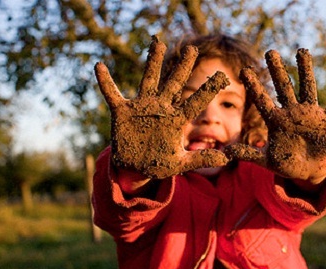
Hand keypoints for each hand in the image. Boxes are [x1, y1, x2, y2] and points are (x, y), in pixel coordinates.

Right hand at [95, 36, 229, 178]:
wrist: (134, 167)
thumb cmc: (158, 163)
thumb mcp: (180, 163)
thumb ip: (200, 159)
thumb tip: (226, 158)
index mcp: (175, 120)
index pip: (195, 102)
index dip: (208, 90)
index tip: (223, 76)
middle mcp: (160, 108)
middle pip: (174, 83)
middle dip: (183, 67)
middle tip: (193, 50)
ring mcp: (141, 107)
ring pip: (148, 80)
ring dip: (153, 63)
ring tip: (158, 43)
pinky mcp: (122, 111)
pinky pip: (112, 94)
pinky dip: (105, 82)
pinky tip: (99, 66)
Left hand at [225, 48, 325, 183]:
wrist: (309, 170)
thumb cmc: (287, 163)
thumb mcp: (266, 160)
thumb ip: (248, 154)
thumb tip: (225, 153)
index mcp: (276, 121)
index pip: (262, 100)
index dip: (254, 87)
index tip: (244, 71)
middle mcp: (292, 112)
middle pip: (284, 87)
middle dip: (277, 70)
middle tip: (270, 52)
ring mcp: (310, 114)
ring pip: (307, 87)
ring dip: (305, 70)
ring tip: (302, 50)